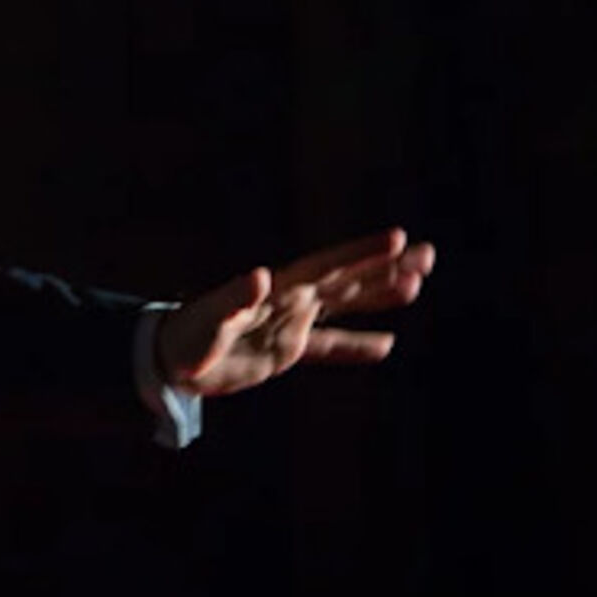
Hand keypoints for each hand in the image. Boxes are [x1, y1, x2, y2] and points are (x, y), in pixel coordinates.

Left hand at [153, 228, 433, 397]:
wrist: (169, 359)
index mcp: (278, 288)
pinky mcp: (285, 351)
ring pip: (344, 305)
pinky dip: (355, 346)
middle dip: (386, 266)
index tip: (398, 237)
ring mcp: (290, 323)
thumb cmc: (185, 335)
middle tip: (428, 253)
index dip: (362, 251)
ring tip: (417, 283)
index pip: (328, 265)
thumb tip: (263, 275)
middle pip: (347, 278)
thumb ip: (236, 296)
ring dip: (379, 295)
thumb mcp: (209, 317)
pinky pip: (327, 347)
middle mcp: (290, 299)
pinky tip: (386, 344)